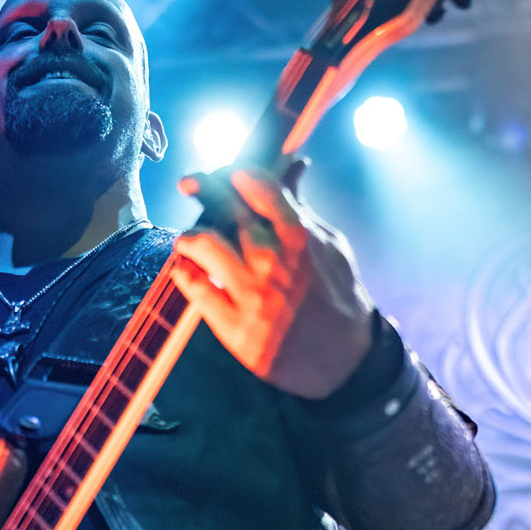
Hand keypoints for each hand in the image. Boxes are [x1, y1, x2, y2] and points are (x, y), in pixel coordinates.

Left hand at [173, 165, 373, 398]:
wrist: (345, 363)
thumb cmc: (339, 299)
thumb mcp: (330, 247)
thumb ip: (302, 210)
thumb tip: (292, 167)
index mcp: (301, 238)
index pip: (260, 187)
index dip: (237, 173)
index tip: (229, 173)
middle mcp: (274, 262)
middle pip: (227, 208)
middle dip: (204, 185)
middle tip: (190, 182)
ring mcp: (252, 295)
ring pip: (203, 244)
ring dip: (190, 234)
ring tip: (188, 239)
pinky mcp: (235, 327)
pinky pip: (197, 288)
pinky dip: (185, 272)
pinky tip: (186, 268)